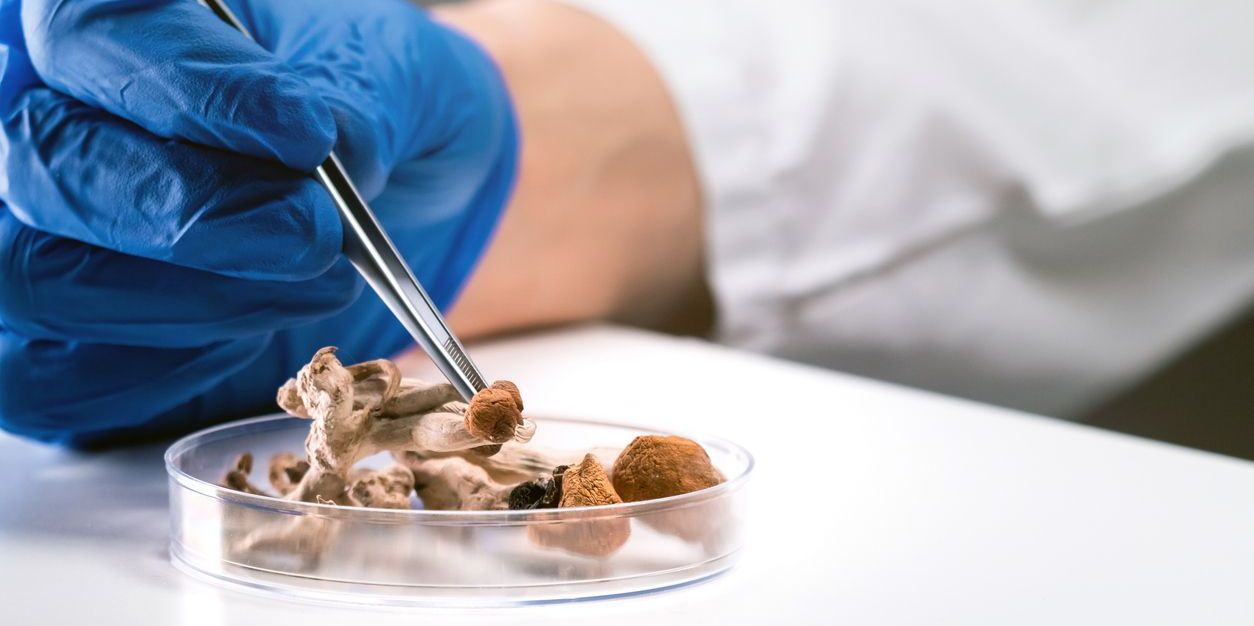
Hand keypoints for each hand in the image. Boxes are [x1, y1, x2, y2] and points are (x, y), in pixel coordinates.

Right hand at [0, 0, 516, 446]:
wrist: (403, 202)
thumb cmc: (388, 113)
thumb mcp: (405, 83)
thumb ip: (362, 105)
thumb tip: (329, 151)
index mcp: (127, 25)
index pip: (93, 31)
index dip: (182, 86)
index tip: (303, 134)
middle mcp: (66, 125)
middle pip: (45, 163)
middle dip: (185, 212)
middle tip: (313, 233)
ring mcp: (53, 239)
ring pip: (38, 280)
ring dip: (191, 302)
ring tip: (323, 283)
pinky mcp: (68, 347)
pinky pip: (59, 381)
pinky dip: (168, 375)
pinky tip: (264, 335)